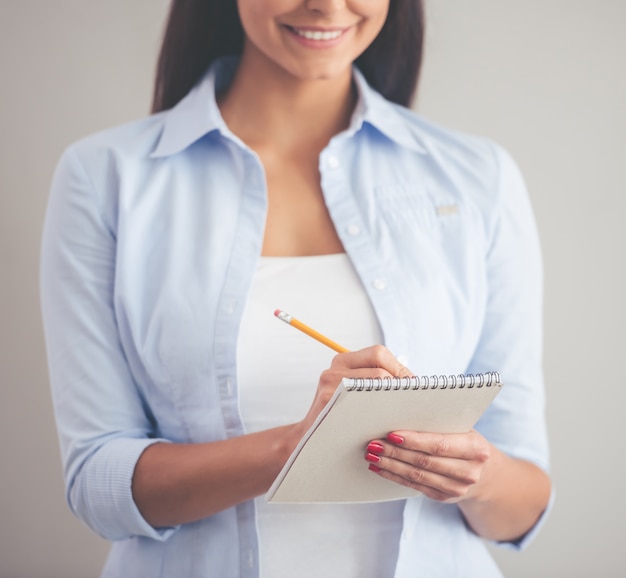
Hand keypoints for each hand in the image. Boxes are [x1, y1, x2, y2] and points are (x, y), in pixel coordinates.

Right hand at [295, 345, 412, 437]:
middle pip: (380, 366)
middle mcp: (335, 368)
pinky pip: (366, 402)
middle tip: (412, 398)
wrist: (309, 439)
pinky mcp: (330, 402)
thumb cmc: (339, 416)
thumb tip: (412, 380)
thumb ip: (373, 380)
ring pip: (376, 381)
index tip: (414, 385)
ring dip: (395, 397)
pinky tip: (387, 420)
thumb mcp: (352, 391)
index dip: (400, 368)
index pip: (379, 353)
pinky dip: (382, 409)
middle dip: (400, 382)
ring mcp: (331, 384)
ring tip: (403, 410)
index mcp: (343, 361)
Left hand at [364, 429, 491, 503]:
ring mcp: (457, 488)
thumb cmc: (466, 440)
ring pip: (417, 476)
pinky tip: (380, 468)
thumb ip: (439, 422)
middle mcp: (469, 471)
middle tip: (373, 444)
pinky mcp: (443, 497)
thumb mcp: (462, 428)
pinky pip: (414, 486)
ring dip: (390, 465)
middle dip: (395, 452)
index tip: (391, 435)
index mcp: (475, 448)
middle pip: (424, 461)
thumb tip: (403, 408)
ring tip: (372, 455)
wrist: (485, 472)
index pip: (439, 444)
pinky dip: (394, 476)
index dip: (414, 441)